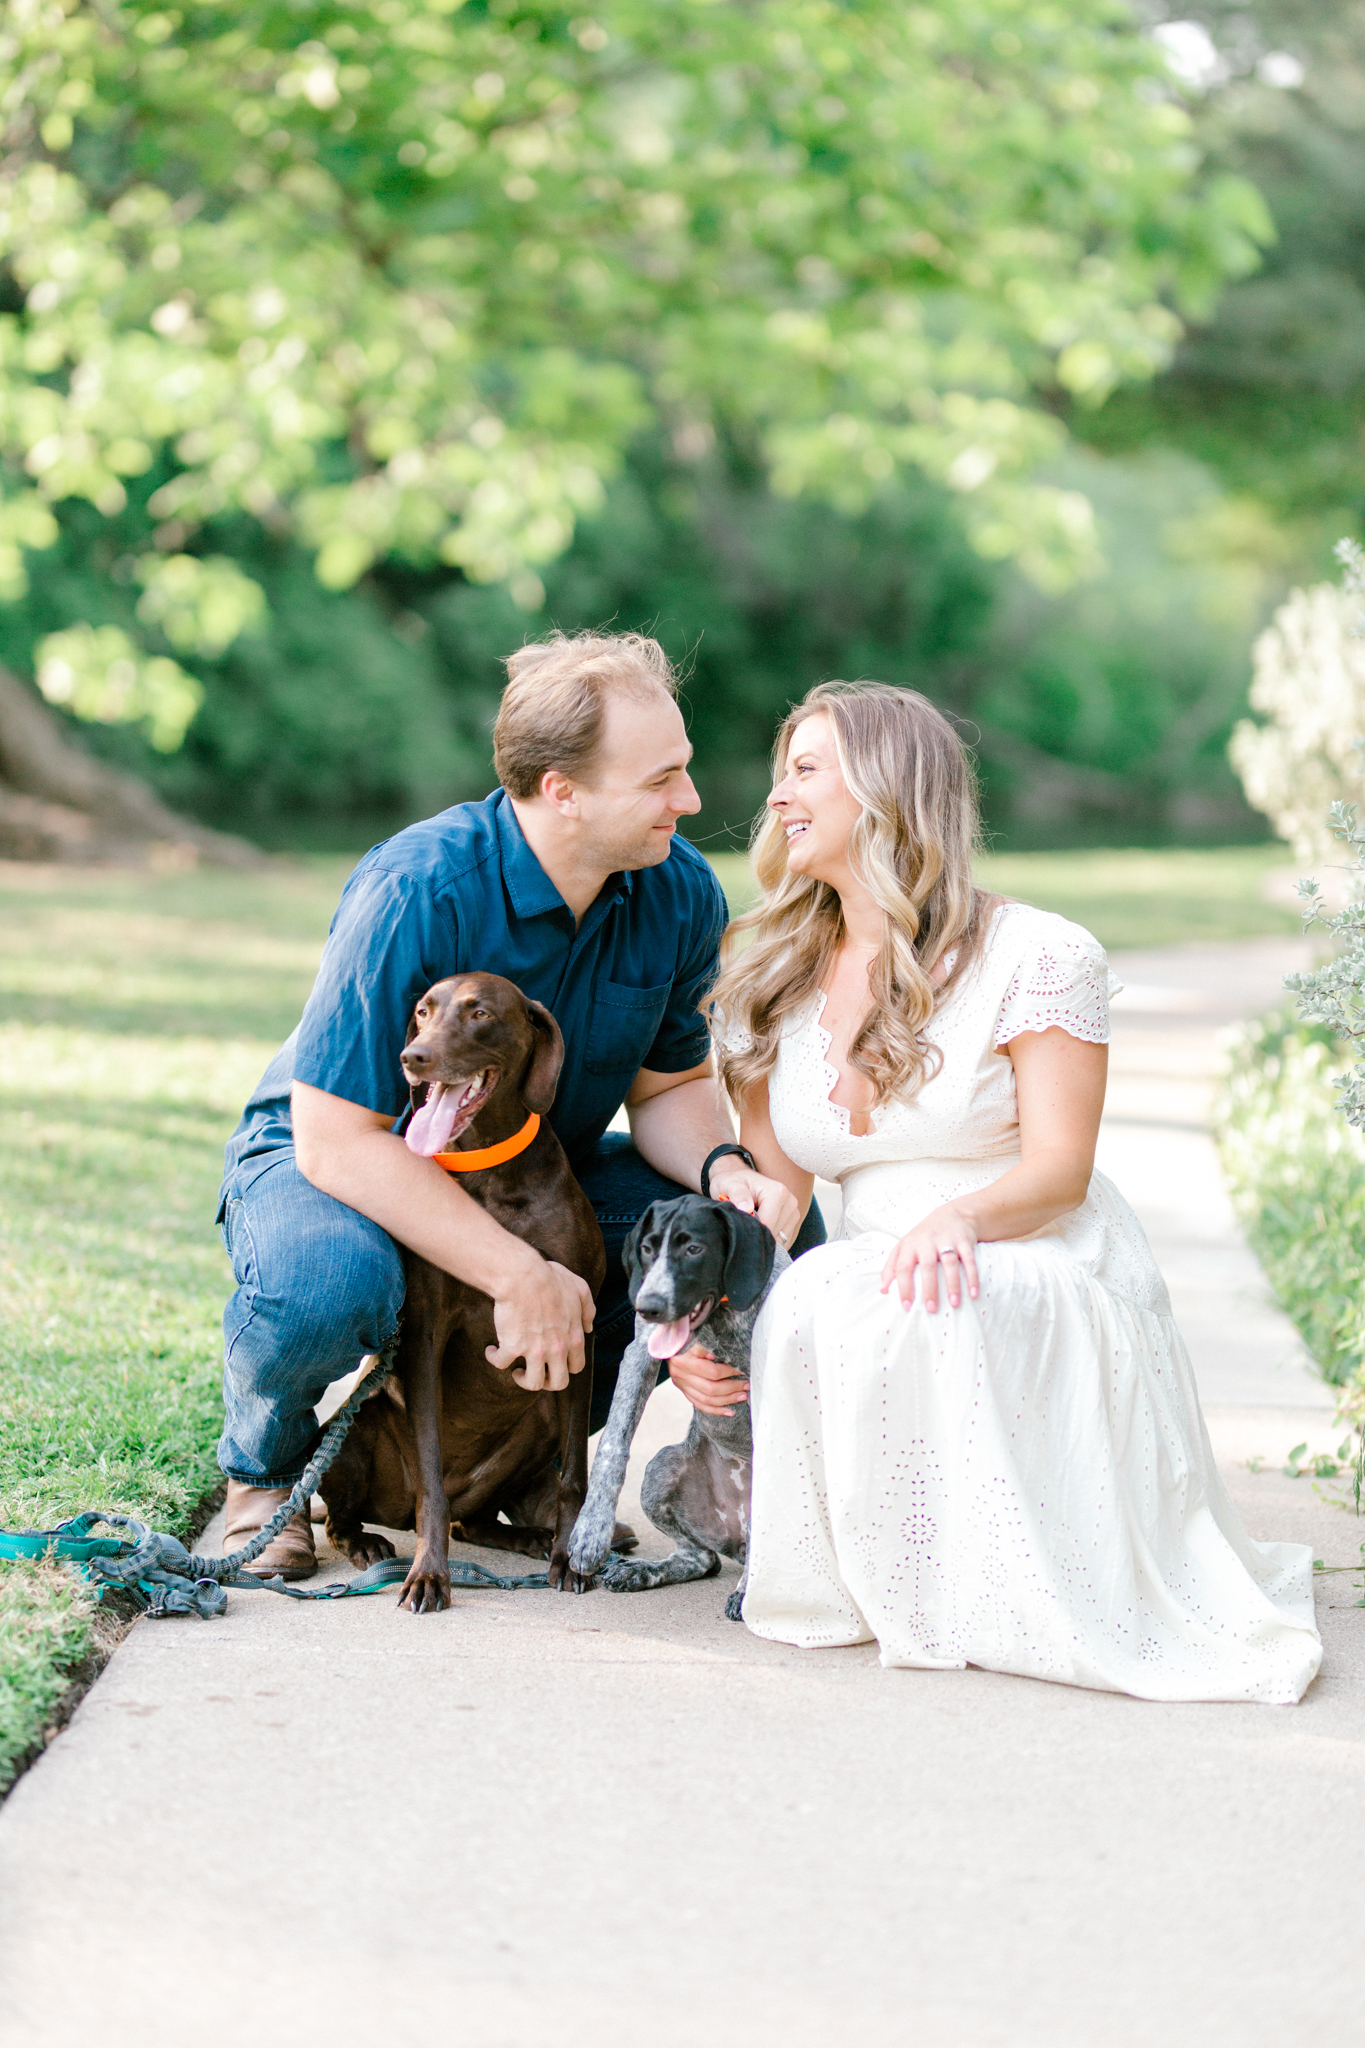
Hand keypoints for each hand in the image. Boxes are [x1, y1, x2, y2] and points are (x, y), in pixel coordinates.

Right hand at [486, 1255, 594, 1390]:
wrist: (524, 1275)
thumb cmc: (550, 1278)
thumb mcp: (579, 1289)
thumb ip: (588, 1310)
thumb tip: (589, 1328)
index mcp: (574, 1337)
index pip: (576, 1367)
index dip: (565, 1368)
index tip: (554, 1362)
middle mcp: (557, 1349)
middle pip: (557, 1383)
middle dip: (547, 1382)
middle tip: (537, 1372)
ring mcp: (535, 1351)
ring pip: (532, 1384)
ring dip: (523, 1380)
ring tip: (517, 1370)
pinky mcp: (512, 1347)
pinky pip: (501, 1364)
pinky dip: (494, 1359)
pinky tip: (491, 1351)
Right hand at [668, 1343, 749, 1416]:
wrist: (668, 1341)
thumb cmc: (686, 1336)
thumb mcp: (695, 1336)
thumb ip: (705, 1346)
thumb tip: (717, 1356)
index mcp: (684, 1360)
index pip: (712, 1371)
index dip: (730, 1372)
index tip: (743, 1370)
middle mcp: (680, 1374)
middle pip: (710, 1388)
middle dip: (732, 1388)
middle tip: (747, 1386)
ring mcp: (681, 1384)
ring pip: (706, 1399)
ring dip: (727, 1400)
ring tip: (742, 1396)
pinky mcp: (683, 1390)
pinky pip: (699, 1404)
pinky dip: (715, 1409)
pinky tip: (729, 1411)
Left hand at [706, 1164, 799, 1251]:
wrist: (741, 1181)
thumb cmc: (734, 1183)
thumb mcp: (730, 1184)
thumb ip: (737, 1194)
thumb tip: (746, 1208)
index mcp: (778, 1192)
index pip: (767, 1225)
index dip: (751, 1231)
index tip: (738, 1227)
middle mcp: (790, 1202)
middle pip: (774, 1233)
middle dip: (757, 1234)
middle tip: (742, 1224)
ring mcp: (794, 1213)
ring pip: (779, 1240)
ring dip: (764, 1238)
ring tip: (751, 1224)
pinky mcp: (793, 1222)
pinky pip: (783, 1241)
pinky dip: (770, 1240)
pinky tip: (759, 1229)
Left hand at [879, 1203, 979, 1313]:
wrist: (954, 1214)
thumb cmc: (924, 1236)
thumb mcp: (905, 1246)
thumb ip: (892, 1266)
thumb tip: (883, 1290)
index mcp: (910, 1244)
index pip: (903, 1267)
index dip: (903, 1287)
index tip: (907, 1306)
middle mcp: (927, 1241)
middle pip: (927, 1266)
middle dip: (929, 1289)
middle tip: (931, 1309)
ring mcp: (946, 1239)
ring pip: (949, 1263)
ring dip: (953, 1285)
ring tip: (954, 1304)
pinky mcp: (964, 1240)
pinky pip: (969, 1260)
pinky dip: (972, 1277)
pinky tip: (973, 1293)